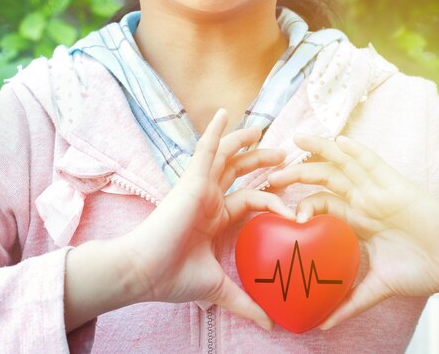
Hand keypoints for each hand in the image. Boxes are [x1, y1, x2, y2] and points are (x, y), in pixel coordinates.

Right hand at [123, 109, 293, 329]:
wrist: (146, 272)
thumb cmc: (173, 277)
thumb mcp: (219, 288)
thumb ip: (245, 301)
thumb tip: (270, 325)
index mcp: (214, 217)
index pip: (248, 198)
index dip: (271, 197)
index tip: (293, 206)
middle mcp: (208, 198)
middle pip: (239, 172)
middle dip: (260, 161)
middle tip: (284, 156)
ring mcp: (199, 187)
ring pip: (225, 156)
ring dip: (245, 143)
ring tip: (265, 133)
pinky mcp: (191, 181)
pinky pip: (205, 150)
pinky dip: (214, 132)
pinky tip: (224, 113)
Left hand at [267, 134, 438, 329]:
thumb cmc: (423, 270)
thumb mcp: (379, 286)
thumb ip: (352, 300)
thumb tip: (324, 325)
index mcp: (356, 219)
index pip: (319, 202)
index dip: (296, 201)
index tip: (272, 206)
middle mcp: (363, 201)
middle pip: (324, 180)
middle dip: (297, 173)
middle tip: (271, 173)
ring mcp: (378, 191)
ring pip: (344, 165)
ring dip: (320, 151)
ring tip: (297, 139)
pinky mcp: (396, 185)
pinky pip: (373, 163)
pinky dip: (355, 151)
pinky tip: (338, 141)